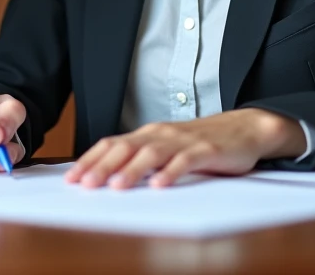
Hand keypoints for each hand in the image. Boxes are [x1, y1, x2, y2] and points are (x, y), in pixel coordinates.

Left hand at [65, 108, 305, 188]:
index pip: (111, 144)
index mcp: (147, 134)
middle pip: (125, 148)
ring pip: (152, 154)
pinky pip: (185, 161)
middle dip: (102, 167)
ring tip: (116, 186)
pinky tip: (160, 185)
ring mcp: (182, 141)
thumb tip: (108, 177)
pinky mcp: (205, 151)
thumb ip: (140, 159)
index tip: (72, 178)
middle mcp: (160, 134)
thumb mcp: (165, 147)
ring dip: (132, 170)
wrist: (242, 129)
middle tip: (85, 185)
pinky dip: (171, 173)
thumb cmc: (199, 143)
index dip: (90, 160)